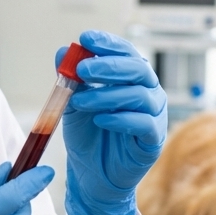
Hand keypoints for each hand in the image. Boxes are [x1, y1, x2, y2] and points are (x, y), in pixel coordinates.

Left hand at [57, 30, 166, 214]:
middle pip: (137, 69)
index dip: (108, 43)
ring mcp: (154, 116)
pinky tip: (100, 120)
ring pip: (140, 95)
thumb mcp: (73, 104)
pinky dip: (121, 119)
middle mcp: (147, 93)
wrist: (92, 176)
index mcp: (130, 79)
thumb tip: (62, 53)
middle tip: (82, 69)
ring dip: (107, 95)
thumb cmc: (88, 136)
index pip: (125, 53)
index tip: (86, 38)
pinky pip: (144, 124)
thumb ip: (70, 80)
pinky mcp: (153, 140)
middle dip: (109, 66)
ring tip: (80, 101)